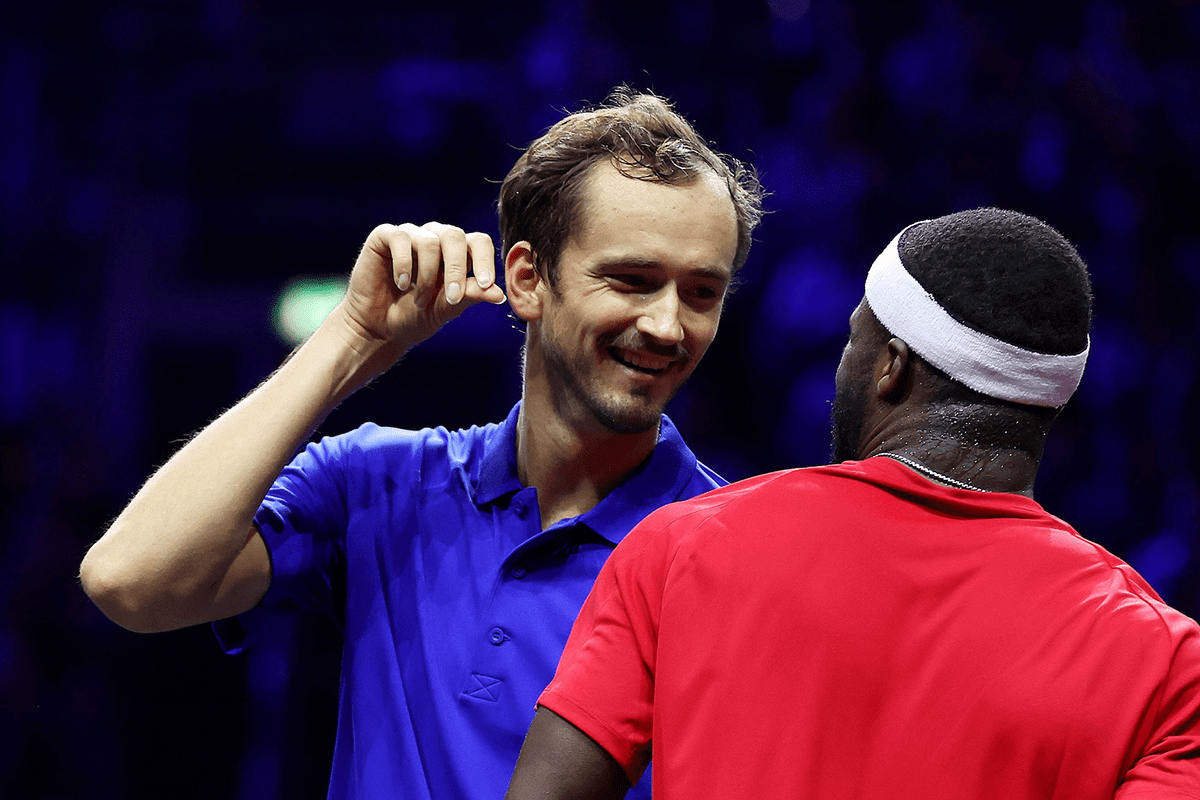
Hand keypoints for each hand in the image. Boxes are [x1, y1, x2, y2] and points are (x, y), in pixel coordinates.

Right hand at [331, 222, 507, 362]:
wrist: (378, 328)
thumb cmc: (414, 317)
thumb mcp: (447, 308)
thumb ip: (471, 296)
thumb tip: (500, 294)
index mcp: (456, 253)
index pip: (479, 243)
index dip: (485, 260)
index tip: (486, 284)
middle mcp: (435, 239)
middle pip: (455, 236)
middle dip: (456, 268)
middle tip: (452, 298)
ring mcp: (411, 235)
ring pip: (430, 242)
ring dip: (427, 277)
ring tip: (418, 299)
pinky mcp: (385, 236)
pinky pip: (401, 239)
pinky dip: (404, 266)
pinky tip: (401, 284)